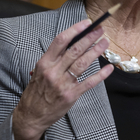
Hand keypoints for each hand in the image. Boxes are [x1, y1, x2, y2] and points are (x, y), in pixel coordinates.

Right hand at [12, 20, 113, 139]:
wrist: (30, 116)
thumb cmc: (36, 91)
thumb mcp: (39, 72)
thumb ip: (54, 59)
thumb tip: (73, 43)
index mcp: (44, 63)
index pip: (61, 41)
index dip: (75, 30)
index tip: (87, 23)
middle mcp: (53, 71)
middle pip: (75, 50)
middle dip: (90, 38)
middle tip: (101, 30)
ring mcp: (62, 83)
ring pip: (83, 63)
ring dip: (96, 51)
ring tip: (105, 43)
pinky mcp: (71, 95)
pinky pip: (89, 82)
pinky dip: (101, 75)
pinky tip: (109, 68)